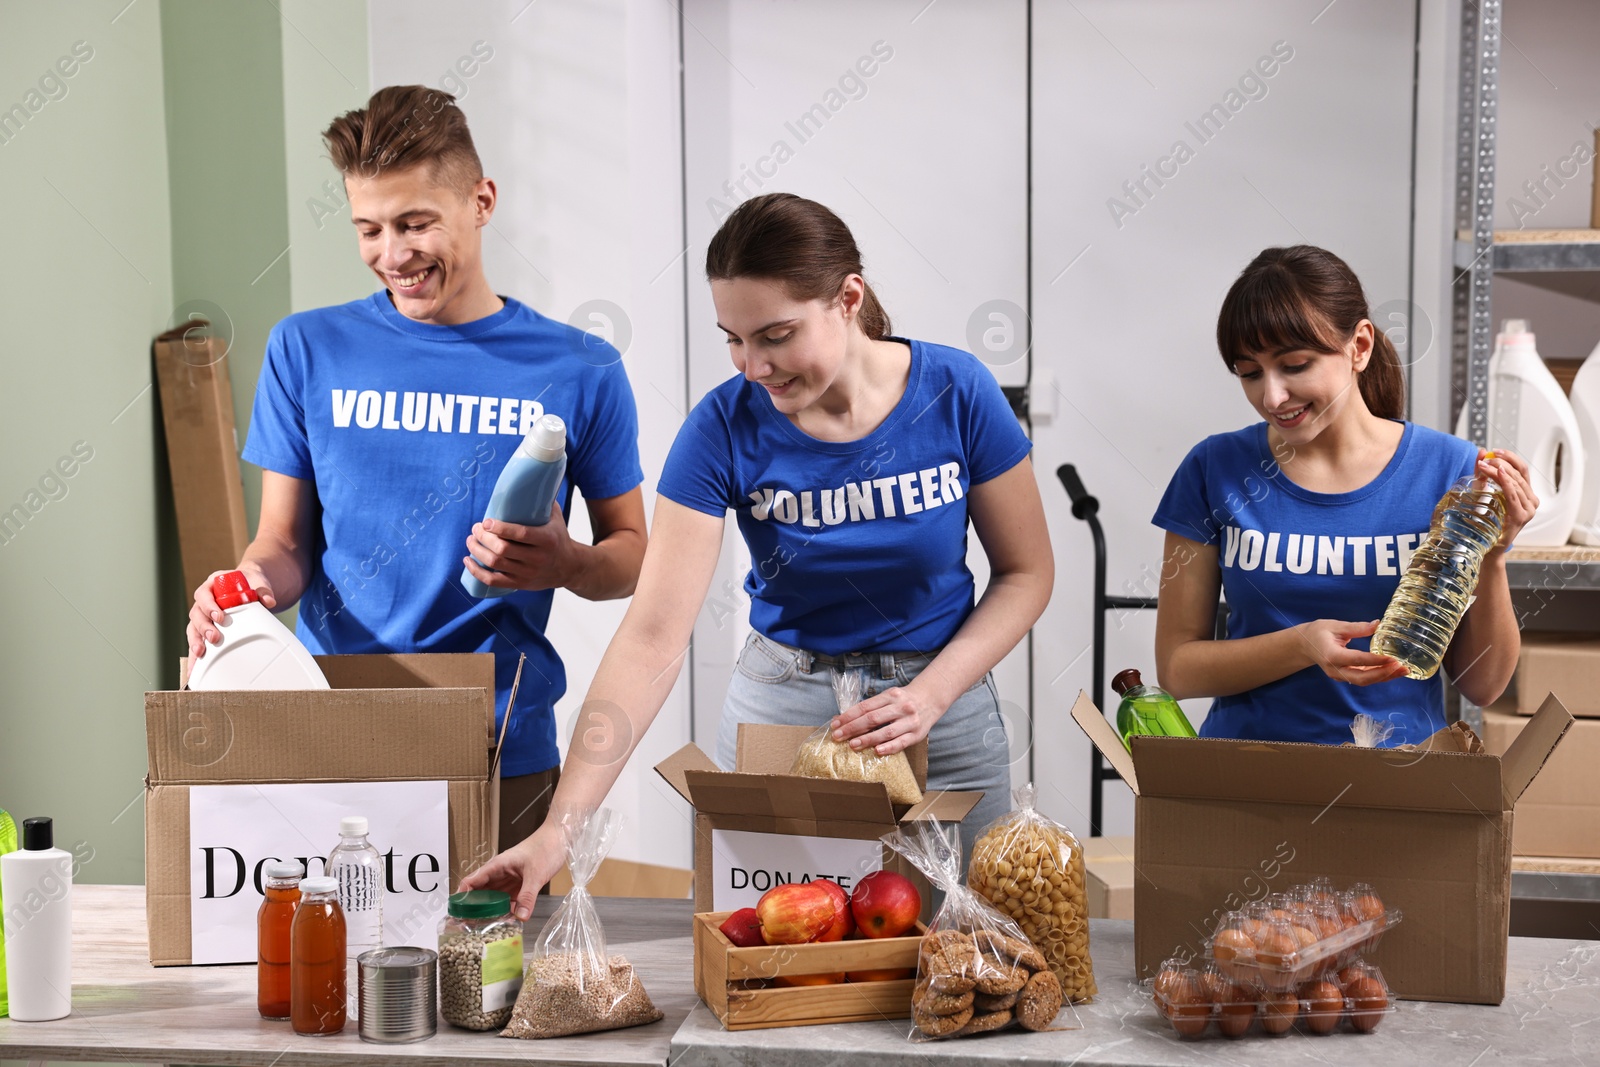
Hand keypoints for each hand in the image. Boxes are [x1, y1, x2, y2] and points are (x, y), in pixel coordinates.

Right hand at [187, 567, 275, 658]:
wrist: (249, 585)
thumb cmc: (248, 583)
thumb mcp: (257, 582)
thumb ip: (263, 590)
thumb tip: (269, 601)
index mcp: (211, 586)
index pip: (204, 595)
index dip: (209, 606)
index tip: (219, 616)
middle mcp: (203, 601)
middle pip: (197, 614)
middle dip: (204, 627)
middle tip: (214, 637)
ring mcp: (202, 615)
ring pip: (193, 628)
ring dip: (196, 641)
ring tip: (200, 653)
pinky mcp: (205, 628)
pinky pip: (197, 640)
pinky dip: (196, 653)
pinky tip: (195, 666)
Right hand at [458, 825, 565, 921]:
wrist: (560, 838)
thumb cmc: (545, 847)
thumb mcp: (536, 873)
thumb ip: (527, 896)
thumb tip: (520, 917)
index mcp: (497, 865)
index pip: (472, 881)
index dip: (462, 896)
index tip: (457, 912)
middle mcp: (500, 873)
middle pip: (480, 892)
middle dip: (474, 908)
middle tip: (468, 925)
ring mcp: (509, 879)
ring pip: (493, 897)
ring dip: (489, 910)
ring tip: (483, 927)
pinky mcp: (519, 884)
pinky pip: (507, 899)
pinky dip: (505, 909)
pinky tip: (506, 920)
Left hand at [463, 503, 579, 591]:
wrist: (570, 567)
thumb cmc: (558, 538)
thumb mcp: (556, 518)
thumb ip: (543, 500)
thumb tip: (530, 477)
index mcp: (546, 540)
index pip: (520, 534)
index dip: (499, 528)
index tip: (486, 522)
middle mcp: (537, 558)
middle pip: (502, 549)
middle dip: (483, 538)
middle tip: (476, 529)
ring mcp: (528, 573)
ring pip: (495, 564)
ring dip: (477, 551)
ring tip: (470, 540)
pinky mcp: (520, 584)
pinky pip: (493, 581)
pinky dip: (477, 572)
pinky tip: (468, 561)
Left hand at [831, 681, 948, 756]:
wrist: (931, 699)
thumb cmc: (904, 700)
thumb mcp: (888, 697)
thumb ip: (870, 707)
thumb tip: (844, 718)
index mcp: (891, 695)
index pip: (865, 707)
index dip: (848, 716)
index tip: (835, 724)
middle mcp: (900, 707)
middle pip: (873, 719)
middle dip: (853, 728)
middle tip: (838, 736)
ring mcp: (909, 721)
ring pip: (886, 732)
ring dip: (867, 739)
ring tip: (853, 745)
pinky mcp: (917, 734)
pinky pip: (901, 742)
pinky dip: (889, 747)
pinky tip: (877, 751)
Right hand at [1297, 619, 1407, 685]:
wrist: (1304, 644)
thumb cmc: (1318, 632)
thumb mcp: (1336, 626)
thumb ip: (1357, 627)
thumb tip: (1378, 624)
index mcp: (1331, 655)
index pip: (1357, 660)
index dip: (1376, 660)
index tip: (1393, 658)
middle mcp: (1335, 670)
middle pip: (1362, 678)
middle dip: (1383, 674)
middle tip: (1401, 667)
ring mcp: (1340, 676)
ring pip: (1365, 681)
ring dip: (1385, 677)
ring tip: (1403, 670)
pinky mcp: (1345, 676)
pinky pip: (1364, 679)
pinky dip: (1379, 676)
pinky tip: (1392, 671)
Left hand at [1477, 449, 1538, 547]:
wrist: (1486, 544)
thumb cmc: (1486, 520)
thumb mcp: (1483, 492)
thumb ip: (1482, 473)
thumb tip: (1481, 451)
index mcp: (1525, 493)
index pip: (1522, 469)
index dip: (1510, 457)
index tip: (1495, 451)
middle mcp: (1531, 500)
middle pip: (1519, 474)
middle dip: (1502, 463)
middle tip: (1485, 459)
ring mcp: (1528, 509)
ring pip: (1516, 482)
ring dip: (1500, 471)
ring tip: (1484, 466)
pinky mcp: (1521, 516)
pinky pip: (1514, 496)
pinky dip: (1507, 483)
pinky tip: (1499, 475)